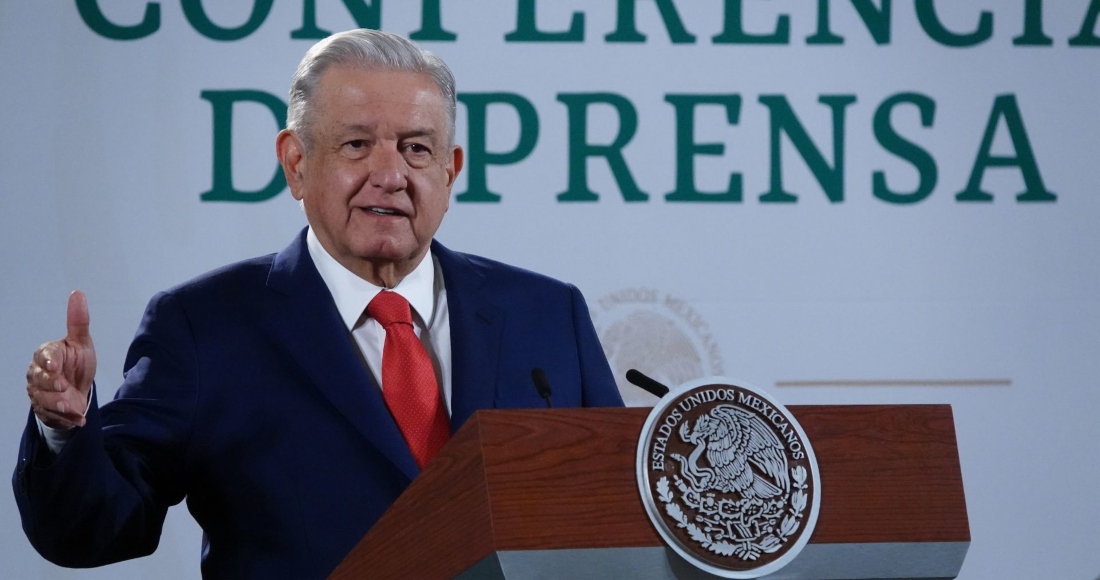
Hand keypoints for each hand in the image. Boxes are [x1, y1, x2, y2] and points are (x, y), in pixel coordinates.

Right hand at [26, 291, 96, 428]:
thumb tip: (77, 293)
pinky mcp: (44, 410)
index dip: (48, 361)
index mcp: (46, 354)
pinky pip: (51, 416)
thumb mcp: (82, 343)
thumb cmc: (77, 363)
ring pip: (43, 400)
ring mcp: (38, 393)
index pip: (43, 355)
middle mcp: (37, 374)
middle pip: (38, 379)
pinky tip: (79, 419)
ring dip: (59, 404)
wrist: (78, 390)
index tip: (56, 366)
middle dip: (51, 385)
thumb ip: (78, 321)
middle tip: (63, 386)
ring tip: (73, 406)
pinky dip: (67, 419)